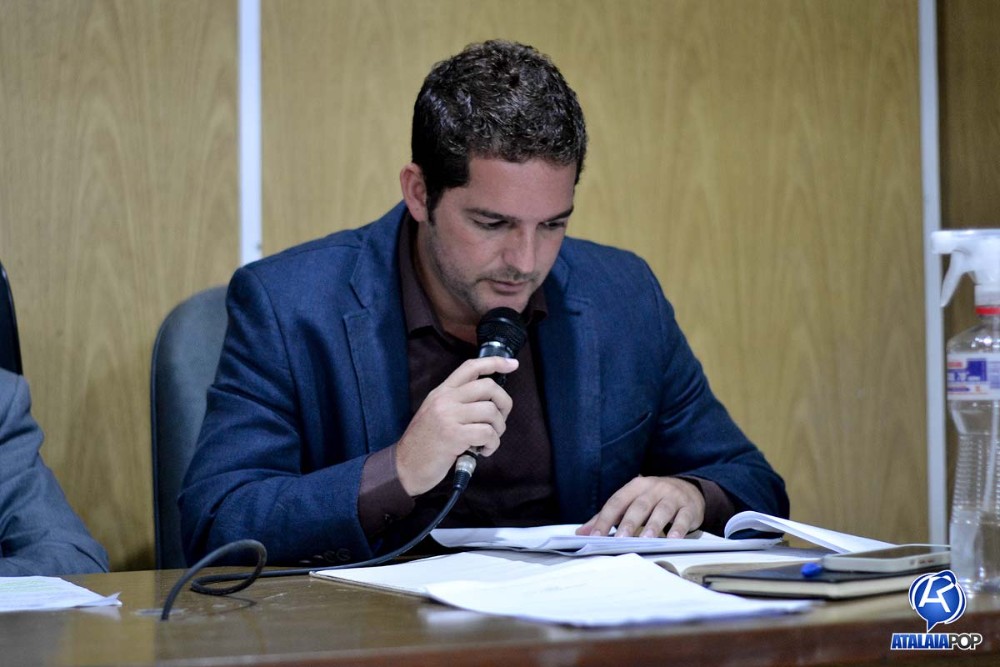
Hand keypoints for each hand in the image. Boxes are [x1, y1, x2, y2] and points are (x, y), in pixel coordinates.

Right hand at [395, 356, 517, 495]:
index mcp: (442, 391)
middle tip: (500, 420)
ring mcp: (448, 416)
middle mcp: (445, 399)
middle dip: (504, 403)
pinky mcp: (454, 436)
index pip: (471, 367)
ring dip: (498, 429)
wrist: (405, 466)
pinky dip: (492, 444)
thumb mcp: (436, 412)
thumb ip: (458, 402)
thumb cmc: (425, 442)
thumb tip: (490, 399)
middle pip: (488, 387)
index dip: (495, 362)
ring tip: (488, 440)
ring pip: (491, 411)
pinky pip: (487, 433)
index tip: (512, 364)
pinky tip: (483, 451)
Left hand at [575, 476, 704, 538]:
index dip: (605, 519)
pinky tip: (673, 539)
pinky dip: (679, 529)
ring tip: (646, 540)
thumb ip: (607, 517)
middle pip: (639, 505)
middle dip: (629, 523)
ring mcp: (672, 497)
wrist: (689, 489)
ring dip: (653, 526)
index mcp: (635, 486)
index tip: (595, 536)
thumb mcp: (631, 502)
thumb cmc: (653, 499)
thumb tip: (581, 533)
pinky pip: (683, 518)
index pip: (617, 502)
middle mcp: (653, 488)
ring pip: (662, 510)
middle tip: (620, 539)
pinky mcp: (689, 507)